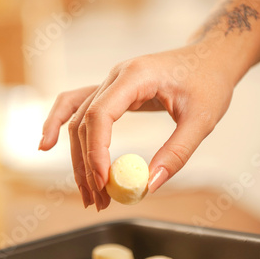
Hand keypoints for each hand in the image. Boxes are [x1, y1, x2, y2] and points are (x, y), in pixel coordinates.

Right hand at [39, 44, 234, 210]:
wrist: (210, 58)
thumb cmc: (209, 82)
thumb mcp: (202, 120)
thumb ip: (177, 152)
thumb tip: (148, 185)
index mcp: (135, 75)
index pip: (100, 114)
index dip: (96, 151)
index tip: (104, 182)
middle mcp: (115, 76)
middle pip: (84, 122)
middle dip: (87, 164)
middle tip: (97, 200)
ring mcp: (111, 82)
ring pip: (79, 120)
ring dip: (78, 157)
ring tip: (87, 192)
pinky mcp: (114, 91)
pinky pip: (79, 106)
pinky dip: (61, 124)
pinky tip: (48, 143)